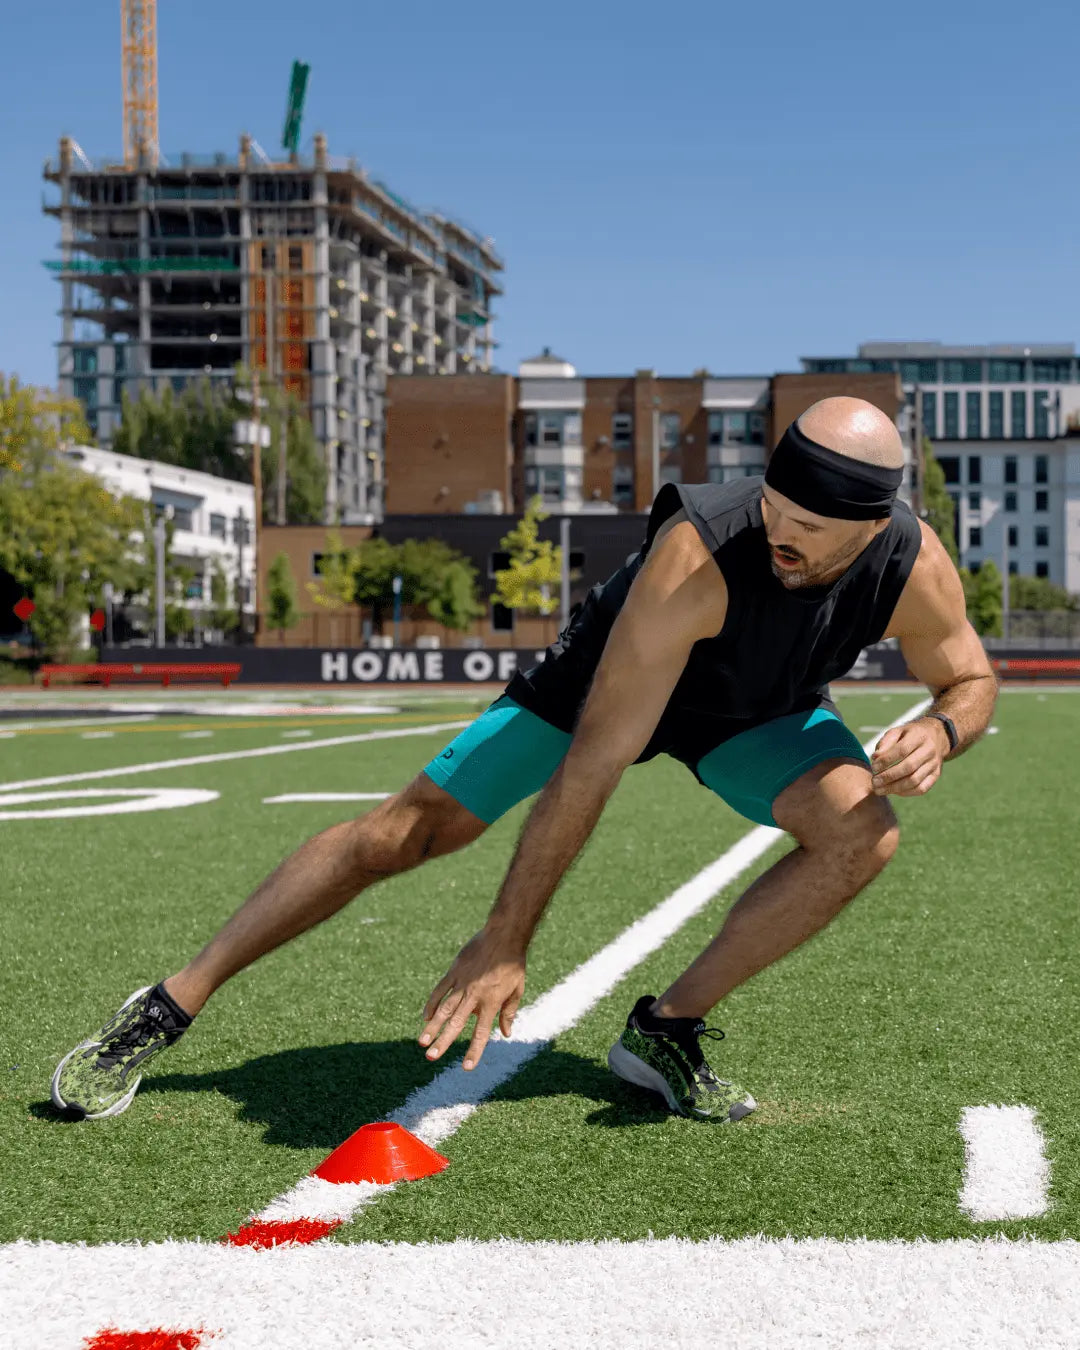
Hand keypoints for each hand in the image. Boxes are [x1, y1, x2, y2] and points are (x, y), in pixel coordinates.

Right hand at [419, 930, 525, 1070]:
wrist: (503, 935)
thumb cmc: (513, 964)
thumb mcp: (517, 989)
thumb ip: (509, 1012)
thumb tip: (506, 1033)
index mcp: (491, 1002)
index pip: (481, 1032)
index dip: (474, 1050)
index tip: (467, 1067)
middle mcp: (474, 996)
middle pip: (456, 1023)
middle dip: (443, 1042)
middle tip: (431, 1057)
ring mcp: (462, 983)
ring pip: (444, 1009)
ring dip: (432, 1026)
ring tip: (422, 1042)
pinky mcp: (454, 971)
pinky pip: (440, 990)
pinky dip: (432, 1003)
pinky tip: (425, 1017)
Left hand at [870, 718, 949, 797]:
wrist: (935, 737)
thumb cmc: (909, 735)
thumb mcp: (896, 732)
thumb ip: (885, 743)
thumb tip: (875, 758)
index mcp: (919, 736)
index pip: (902, 750)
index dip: (886, 760)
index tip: (873, 767)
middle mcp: (929, 750)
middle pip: (909, 767)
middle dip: (889, 777)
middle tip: (874, 782)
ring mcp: (934, 764)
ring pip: (915, 780)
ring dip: (895, 788)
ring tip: (879, 790)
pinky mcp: (936, 775)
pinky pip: (921, 788)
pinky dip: (905, 792)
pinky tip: (893, 791)